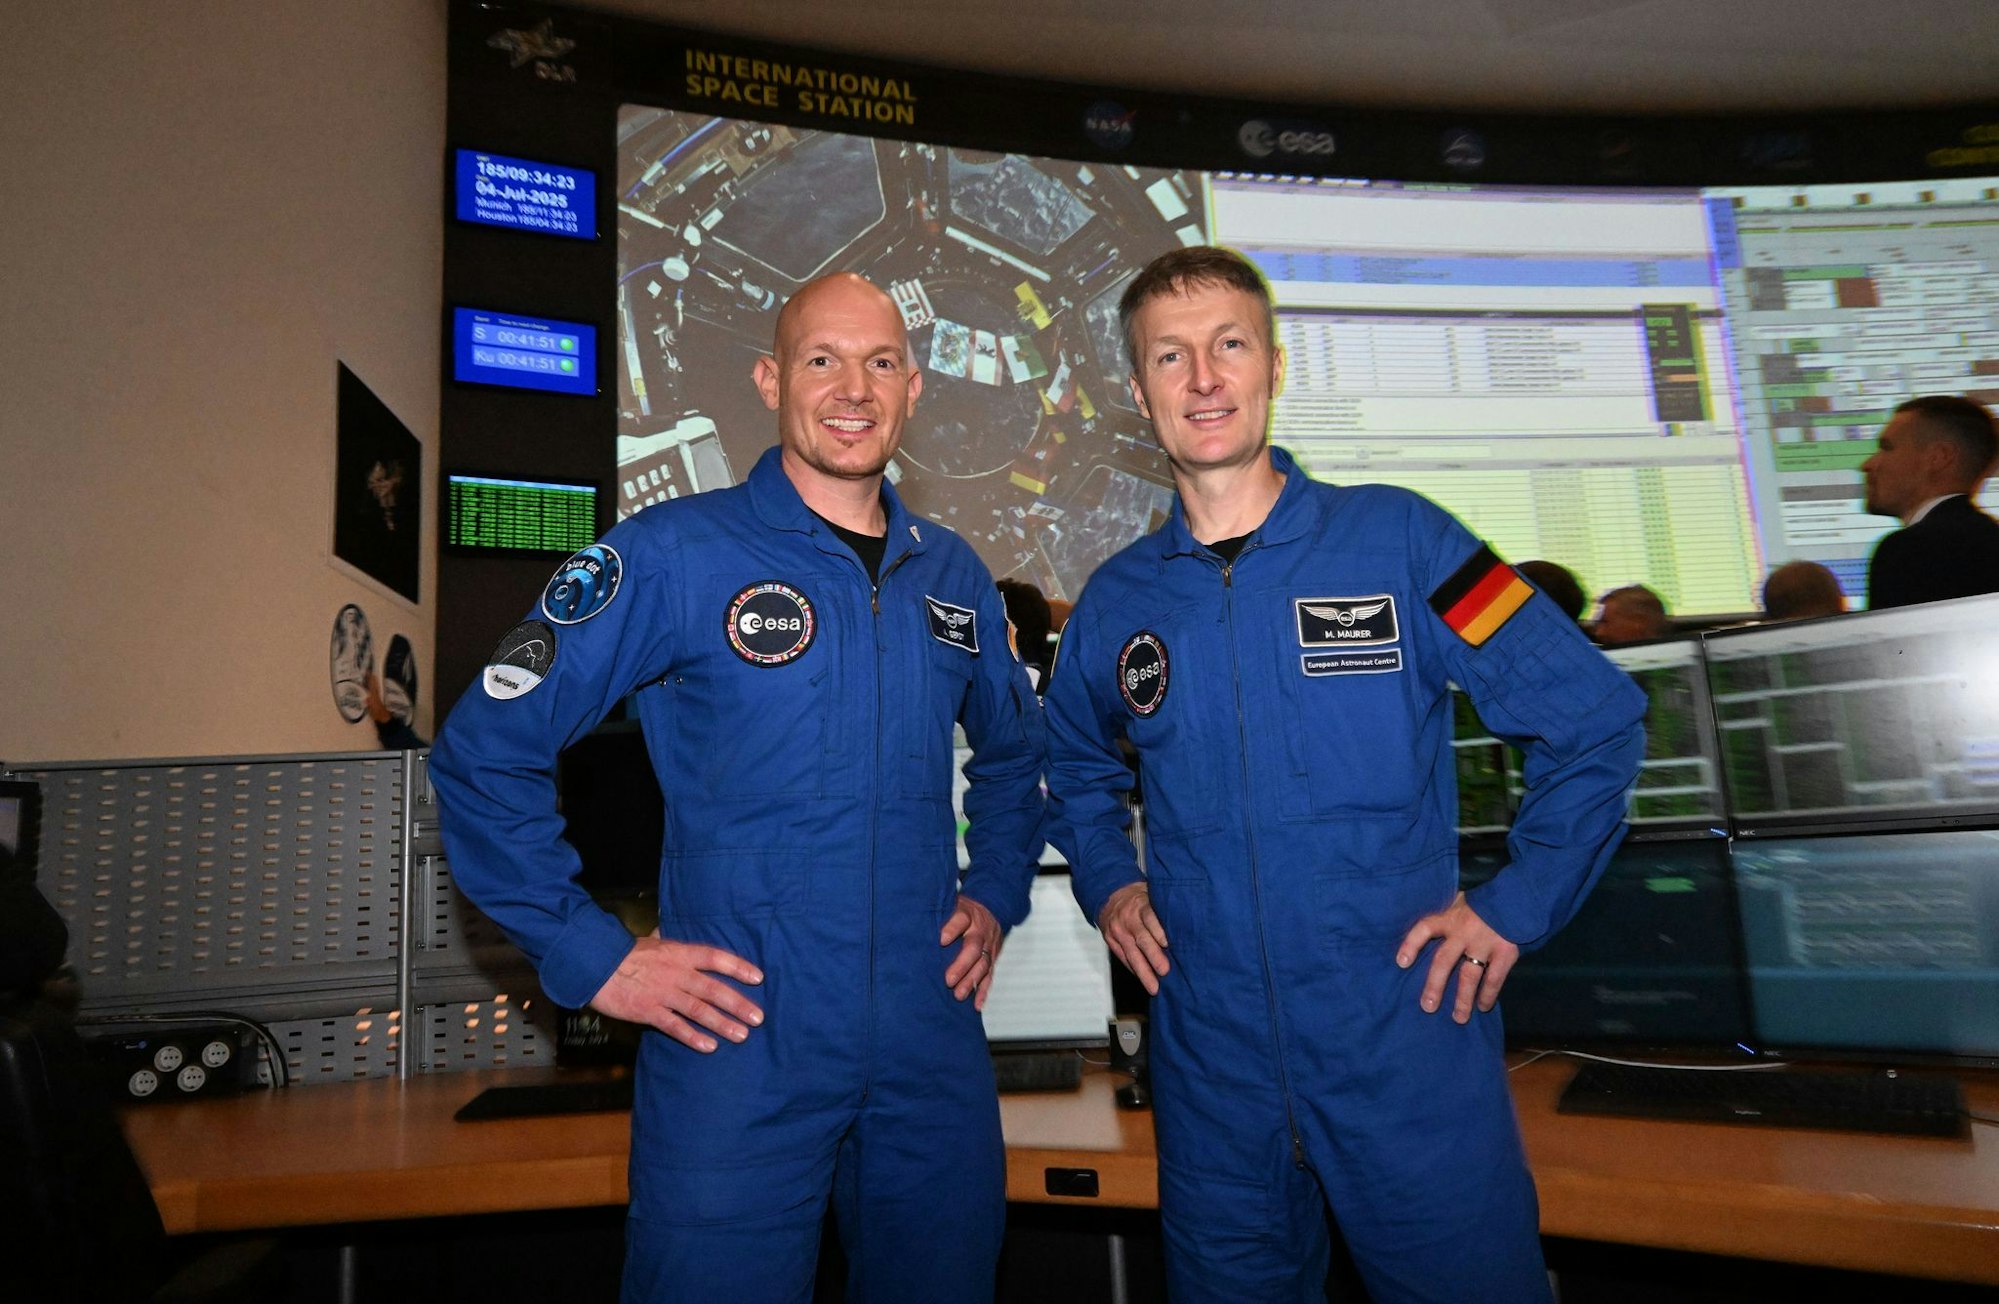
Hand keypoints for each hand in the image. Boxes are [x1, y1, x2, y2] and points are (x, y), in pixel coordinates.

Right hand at [588, 934, 763, 1052]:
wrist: (595, 966)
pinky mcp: (649, 1012)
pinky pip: (675, 1026)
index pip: (715, 957)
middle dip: (738, 1004)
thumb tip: (670, 932)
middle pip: (713, 989)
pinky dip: (693, 1037)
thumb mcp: (653, 942)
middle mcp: (676, 973)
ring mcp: (663, 994)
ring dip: (722, 1023)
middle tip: (758, 1018)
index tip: (758, 977)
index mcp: (679, 953)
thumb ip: (669, 943)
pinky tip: (709, 1046)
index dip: (738, 967)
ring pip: (699, 1010)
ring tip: (741, 1035)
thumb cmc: (625, 954)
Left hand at [941, 895, 1002, 1008]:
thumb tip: (907, 921)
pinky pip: (990, 976)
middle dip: (961, 965)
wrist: (993, 908)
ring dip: (971, 981)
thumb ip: (936, 912)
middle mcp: (979, 931)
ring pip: (982, 964)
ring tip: (959, 995)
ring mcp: (988, 946)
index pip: (961, 919)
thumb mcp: (951, 904)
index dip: (952, 929)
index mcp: (967, 914)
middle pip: (973, 947)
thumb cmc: (962, 910)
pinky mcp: (993, 959)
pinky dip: (983, 992)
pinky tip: (977, 1005)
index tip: (941, 940)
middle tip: (948, 980)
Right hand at [1099, 881, 1169, 995]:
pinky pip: (1122, 958)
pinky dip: (1133, 969)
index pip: (1149, 917)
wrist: (1110, 895)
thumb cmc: (1139, 897)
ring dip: (1143, 972)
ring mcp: (1118, 931)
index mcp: (1140, 904)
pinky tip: (1143, 979)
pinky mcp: (1111, 941)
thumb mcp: (1151, 894)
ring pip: (1131, 954)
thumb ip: (1163, 907)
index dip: (1158, 931)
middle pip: (1142, 939)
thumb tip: (1186, 925)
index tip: (1167, 944)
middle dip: (1153, 956)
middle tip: (1165, 971)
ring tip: (1154, 987)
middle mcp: (1128, 918)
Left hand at [1396, 892, 1517, 1023]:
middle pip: (1443, 960)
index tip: (1402, 963)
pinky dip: (1488, 994)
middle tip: (1428, 1007)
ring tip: (1459, 1018)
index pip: (1424, 928)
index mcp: (1450, 918)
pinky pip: (1494, 978)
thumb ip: (1446, 916)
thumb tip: (1426, 932)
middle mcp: (1463, 932)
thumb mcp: (1459, 902)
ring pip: (1469, 975)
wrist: (1517, 897)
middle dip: (1434, 985)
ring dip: (1463, 999)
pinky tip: (1483, 1007)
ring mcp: (1484, 943)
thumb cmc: (1481, 904)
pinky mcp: (1504, 952)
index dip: (1411, 945)